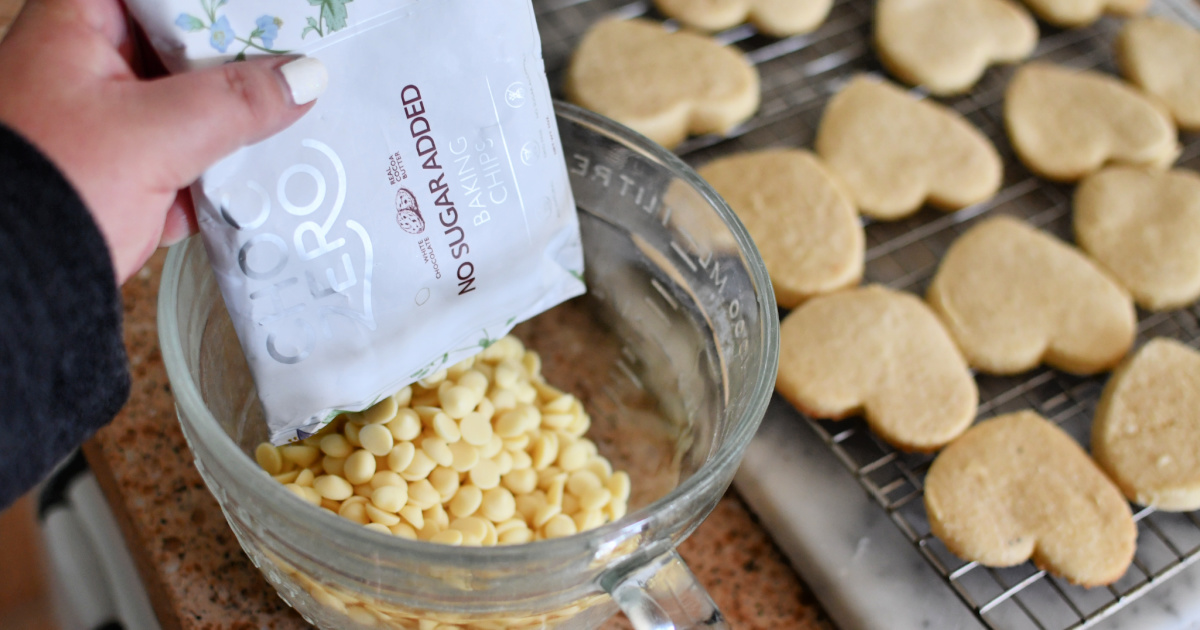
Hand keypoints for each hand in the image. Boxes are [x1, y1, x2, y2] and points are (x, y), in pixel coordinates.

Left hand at [0, 0, 326, 282]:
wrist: (14, 290)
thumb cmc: (52, 189)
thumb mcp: (156, 133)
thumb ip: (237, 100)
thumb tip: (303, 77)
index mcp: (74, 28)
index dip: (217, 6)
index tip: (274, 16)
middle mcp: (81, 66)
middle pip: (179, 45)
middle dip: (237, 63)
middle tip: (295, 64)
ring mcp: (98, 122)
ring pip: (185, 102)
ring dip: (232, 120)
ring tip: (287, 119)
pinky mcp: (116, 172)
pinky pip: (182, 154)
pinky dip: (216, 166)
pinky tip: (256, 175)